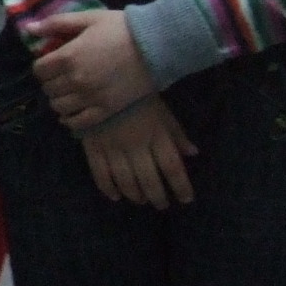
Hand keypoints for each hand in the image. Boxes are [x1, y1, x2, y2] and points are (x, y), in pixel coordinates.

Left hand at [33, 9, 157, 132]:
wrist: (157, 45)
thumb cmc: (121, 28)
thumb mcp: (88, 19)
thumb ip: (56, 24)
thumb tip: (29, 28)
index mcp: (68, 57)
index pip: (39, 70)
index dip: (43, 67)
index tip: (52, 64)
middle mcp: (75, 80)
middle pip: (48, 89)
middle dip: (51, 82)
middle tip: (61, 77)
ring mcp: (90, 97)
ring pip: (58, 107)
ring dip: (59, 100)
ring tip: (67, 93)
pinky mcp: (106, 110)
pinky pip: (78, 122)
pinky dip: (70, 120)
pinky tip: (71, 113)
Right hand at [81, 95, 197, 208]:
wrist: (102, 80)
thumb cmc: (137, 96)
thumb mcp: (162, 111)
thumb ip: (176, 134)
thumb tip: (192, 153)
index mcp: (156, 134)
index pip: (172, 167)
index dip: (181, 186)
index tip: (186, 199)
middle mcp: (136, 144)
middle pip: (149, 179)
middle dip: (158, 196)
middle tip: (162, 205)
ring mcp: (113, 147)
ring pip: (125, 180)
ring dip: (135, 195)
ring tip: (141, 200)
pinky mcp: (93, 146)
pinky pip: (100, 173)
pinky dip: (108, 188)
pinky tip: (116, 196)